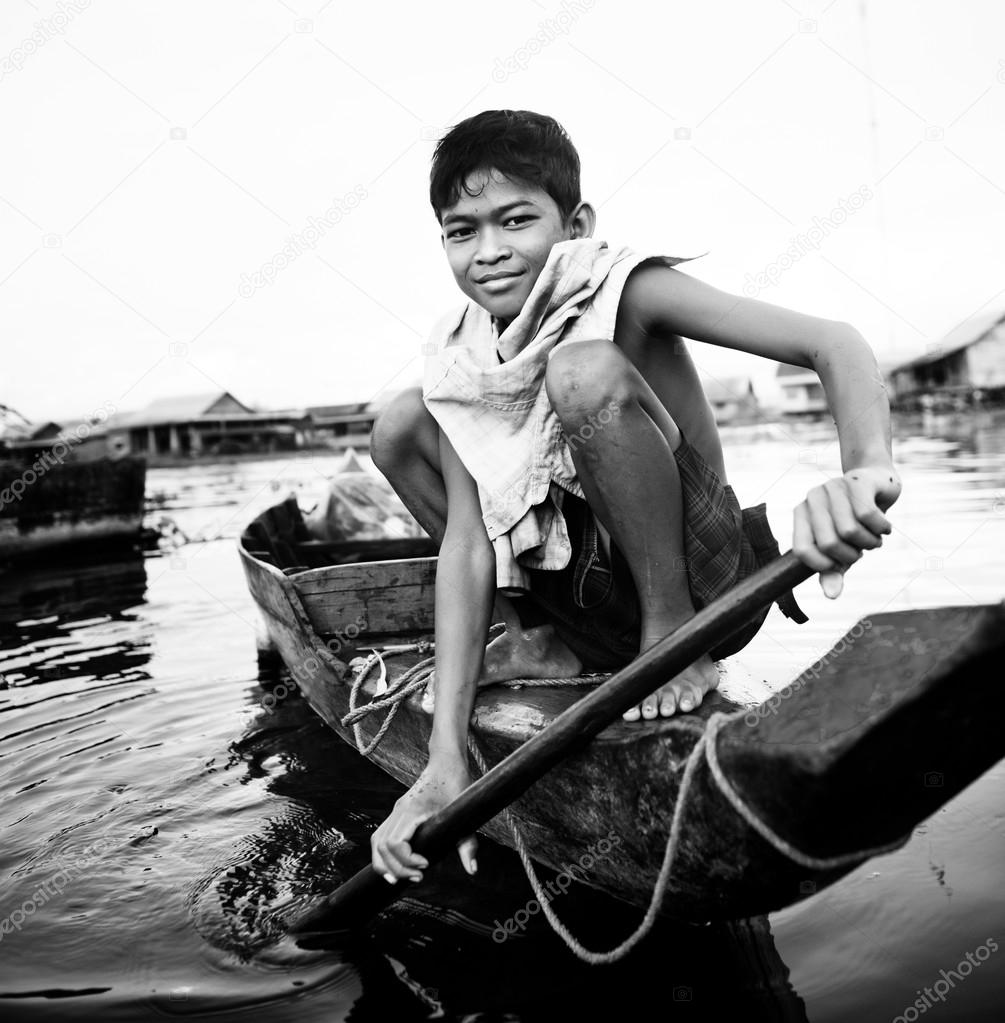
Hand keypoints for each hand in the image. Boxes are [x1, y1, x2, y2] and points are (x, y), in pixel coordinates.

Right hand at [371, 756, 476, 883]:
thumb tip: (472, 870)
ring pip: (377, 842)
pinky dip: (384, 854)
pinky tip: (397, 866)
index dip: (407, 860)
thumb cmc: (457, 784)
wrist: (446, 762)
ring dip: (385, 864)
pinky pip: (382, 835)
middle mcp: (399, 810)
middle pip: (381, 846)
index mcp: (413, 809)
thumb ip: (468, 844)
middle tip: (417, 877)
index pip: (395, 842)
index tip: (426, 865)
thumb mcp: (465, 815)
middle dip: (396, 868)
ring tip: (402, 878)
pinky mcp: (398, 812)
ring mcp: (396, 811)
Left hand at [793, 466, 901, 597]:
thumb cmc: (856, 521)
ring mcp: (833, 487)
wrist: (878, 484)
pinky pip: (868, 515)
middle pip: (829, 543)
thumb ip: (833, 571)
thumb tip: (831, 595)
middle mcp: (812, 498)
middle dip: (852, 554)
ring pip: (850, 531)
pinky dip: (881, 528)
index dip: (823, 565)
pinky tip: (884, 527)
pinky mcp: (856, 481)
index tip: (840, 565)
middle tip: (862, 549)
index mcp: (801, 514)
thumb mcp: (842, 548)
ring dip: (870, 543)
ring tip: (874, 538)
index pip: (801, 550)